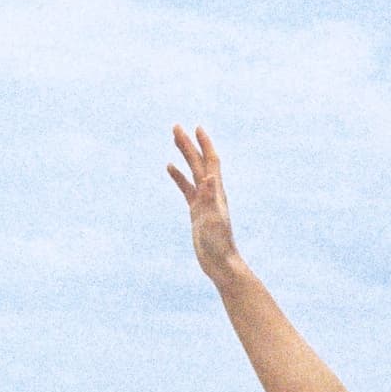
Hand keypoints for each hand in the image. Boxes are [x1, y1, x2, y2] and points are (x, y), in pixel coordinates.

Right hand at [167, 124, 240, 281]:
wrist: (221, 264)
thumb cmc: (219, 245)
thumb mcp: (213, 220)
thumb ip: (209, 199)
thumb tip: (206, 177)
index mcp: (216, 192)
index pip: (211, 162)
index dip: (204, 144)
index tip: (196, 128)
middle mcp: (211, 193)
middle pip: (199, 162)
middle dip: (189, 144)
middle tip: (176, 127)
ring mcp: (203, 201)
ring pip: (192, 172)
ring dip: (184, 155)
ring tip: (174, 139)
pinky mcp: (197, 211)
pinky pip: (186, 188)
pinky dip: (178, 176)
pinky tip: (169, 168)